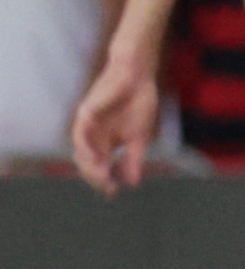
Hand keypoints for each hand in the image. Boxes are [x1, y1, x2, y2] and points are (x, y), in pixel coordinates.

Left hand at [68, 49, 160, 191]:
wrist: (138, 76)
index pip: (100, 168)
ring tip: (102, 175)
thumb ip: (134, 159)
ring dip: (89, 165)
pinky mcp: (86, 112)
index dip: (104, 182)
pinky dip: (86, 145)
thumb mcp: (140, 136)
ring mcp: (87, 125)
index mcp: (105, 143)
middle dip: (96, 177)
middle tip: (108, 185)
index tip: (114, 192)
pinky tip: (96, 156)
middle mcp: (92, 137)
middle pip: (87, 164)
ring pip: (81, 151)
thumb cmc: (139, 102)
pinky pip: (80, 132)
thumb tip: (132, 182)